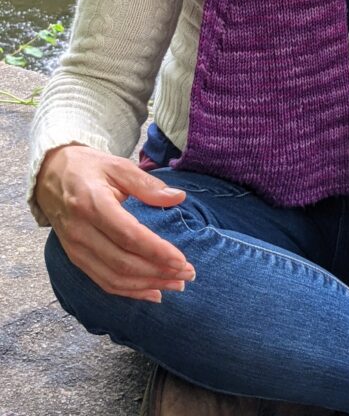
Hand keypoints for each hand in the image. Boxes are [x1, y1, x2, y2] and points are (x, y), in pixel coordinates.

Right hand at [35, 143, 195, 302]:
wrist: (50, 176)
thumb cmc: (89, 168)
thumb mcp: (118, 165)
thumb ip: (147, 184)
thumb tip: (179, 198)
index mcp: (92, 204)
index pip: (128, 235)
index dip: (156, 251)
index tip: (182, 259)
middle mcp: (81, 231)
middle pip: (122, 262)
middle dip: (158, 272)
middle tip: (188, 273)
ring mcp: (75, 249)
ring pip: (114, 278)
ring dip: (148, 285)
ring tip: (177, 283)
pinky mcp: (75, 258)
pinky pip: (103, 281)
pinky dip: (129, 292)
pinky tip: (153, 292)